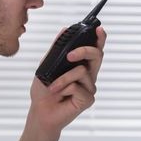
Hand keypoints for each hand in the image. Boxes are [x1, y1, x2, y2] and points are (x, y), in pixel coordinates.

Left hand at [19, 26, 106, 140]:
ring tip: (53, 88)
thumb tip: (64, 30)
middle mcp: (88, 75)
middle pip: (97, 55)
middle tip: (70, 55)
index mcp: (81, 66)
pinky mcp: (88, 99)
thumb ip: (56, 49)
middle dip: (84, 50)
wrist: (40, 112)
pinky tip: (61, 97)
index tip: (99, 29)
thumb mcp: (47, 65)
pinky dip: (64, 89)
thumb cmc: (44, 91)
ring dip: (63, 78)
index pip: (94, 50)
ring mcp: (89, 87)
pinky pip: (77, 86)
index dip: (99, 39)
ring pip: (82, 71)